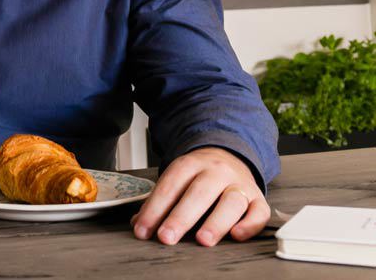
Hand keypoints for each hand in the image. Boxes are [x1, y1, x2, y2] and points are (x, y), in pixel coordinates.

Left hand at [131, 147, 269, 245]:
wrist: (228, 157)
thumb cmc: (197, 176)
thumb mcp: (175, 179)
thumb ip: (158, 201)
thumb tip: (138, 225)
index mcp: (190, 164)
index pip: (170, 186)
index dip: (154, 209)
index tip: (142, 230)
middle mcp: (217, 171)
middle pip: (199, 193)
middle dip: (181, 217)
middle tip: (166, 238)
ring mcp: (240, 184)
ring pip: (232, 201)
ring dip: (217, 222)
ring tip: (202, 240)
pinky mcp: (258, 198)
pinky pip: (259, 211)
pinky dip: (249, 225)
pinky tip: (236, 236)